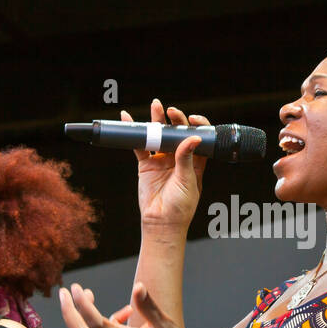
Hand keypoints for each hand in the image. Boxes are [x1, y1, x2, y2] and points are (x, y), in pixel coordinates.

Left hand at [58, 281, 188, 327]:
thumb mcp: (163, 324)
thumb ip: (148, 305)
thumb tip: (138, 286)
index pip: (96, 323)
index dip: (83, 305)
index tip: (77, 288)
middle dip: (68, 312)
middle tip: (64, 291)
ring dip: (80, 317)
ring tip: (91, 294)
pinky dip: (99, 326)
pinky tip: (122, 315)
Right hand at [125, 99, 208, 231]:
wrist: (161, 222)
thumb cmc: (180, 207)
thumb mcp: (187, 181)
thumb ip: (187, 159)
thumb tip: (193, 138)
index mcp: (195, 162)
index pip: (198, 138)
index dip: (197, 126)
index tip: (192, 119)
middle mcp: (179, 159)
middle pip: (178, 133)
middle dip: (175, 120)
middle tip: (170, 111)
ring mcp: (162, 160)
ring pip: (160, 136)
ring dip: (157, 121)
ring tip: (155, 105)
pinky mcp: (147, 165)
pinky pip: (140, 145)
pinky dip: (135, 133)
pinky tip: (129, 120)